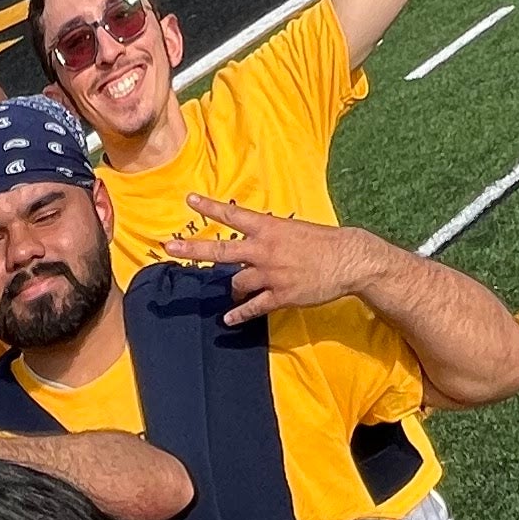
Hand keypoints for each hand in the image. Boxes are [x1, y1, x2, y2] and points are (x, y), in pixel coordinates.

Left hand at [192, 198, 366, 323]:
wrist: (347, 259)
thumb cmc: (322, 242)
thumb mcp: (293, 229)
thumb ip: (269, 236)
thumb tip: (252, 241)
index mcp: (268, 228)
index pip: (233, 215)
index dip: (210, 207)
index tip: (189, 200)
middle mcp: (264, 250)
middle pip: (221, 250)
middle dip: (193, 249)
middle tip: (170, 247)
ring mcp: (271, 274)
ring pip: (237, 283)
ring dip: (232, 290)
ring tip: (233, 294)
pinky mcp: (281, 296)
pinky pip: (254, 307)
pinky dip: (239, 314)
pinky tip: (228, 319)